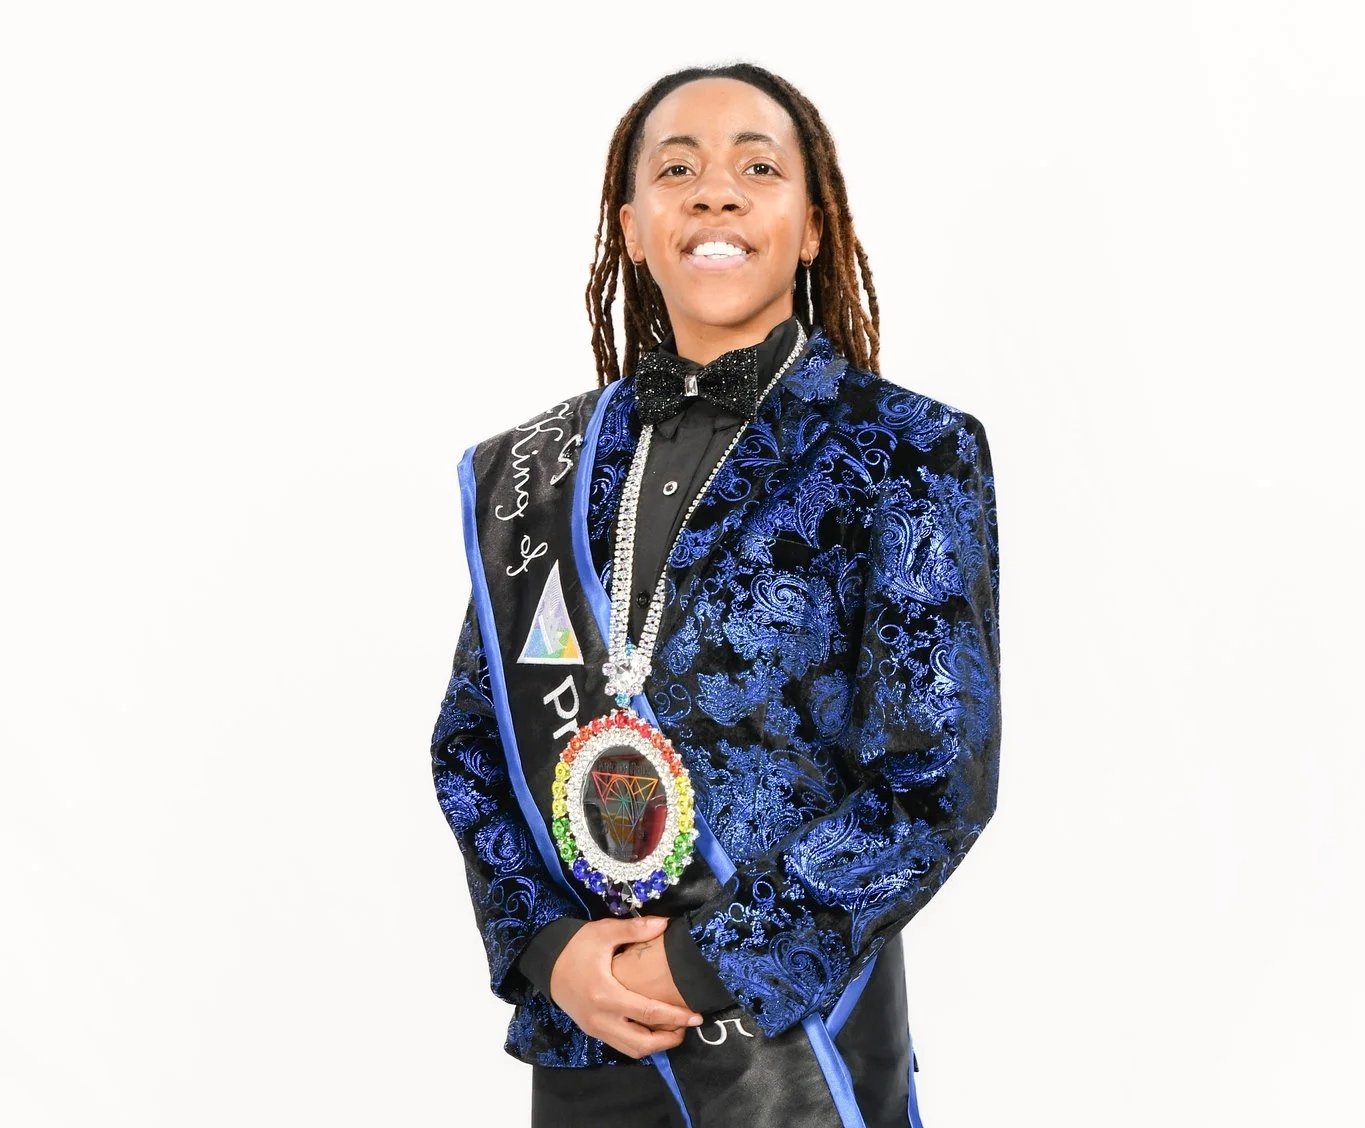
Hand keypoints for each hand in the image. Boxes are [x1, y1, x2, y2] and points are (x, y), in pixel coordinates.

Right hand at [549, 915, 703, 1058]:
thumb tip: (665, 924)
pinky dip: (640, 1043)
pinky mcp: (592, 1030)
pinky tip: (652, 1029)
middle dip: (669, 1040)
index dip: (675, 1017)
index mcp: (606, 995)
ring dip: (656, 1045)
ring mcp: (595, 1028)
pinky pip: (621, 1045)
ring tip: (674, 1030)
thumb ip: (635, 930)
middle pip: (642, 1043)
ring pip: (631, 1050)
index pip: (648, 1013)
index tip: (696, 1015)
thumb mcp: (604, 932)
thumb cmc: (575, 946)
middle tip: (688, 1026)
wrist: (545, 961)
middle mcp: (601, 1018)